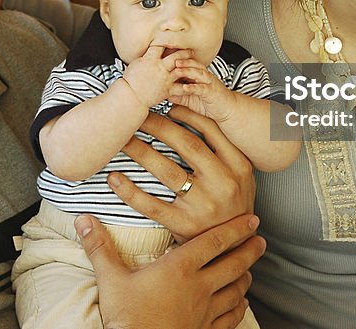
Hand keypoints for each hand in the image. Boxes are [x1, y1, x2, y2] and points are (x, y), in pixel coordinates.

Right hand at [77, 212, 263, 328]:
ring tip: (249, 270)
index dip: (235, 229)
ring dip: (245, 278)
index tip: (251, 220)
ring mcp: (205, 312)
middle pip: (233, 264)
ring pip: (236, 290)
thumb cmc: (125, 316)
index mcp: (180, 268)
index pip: (214, 242)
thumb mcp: (110, 279)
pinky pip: (231, 318)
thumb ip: (99, 247)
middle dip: (249, 250)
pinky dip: (239, 307)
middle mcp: (199, 287)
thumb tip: (84, 220)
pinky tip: (240, 304)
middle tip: (261, 240)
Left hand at [110, 106, 254, 241]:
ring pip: (166, 170)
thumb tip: (189, 115)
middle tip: (137, 115)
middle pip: (186, 144)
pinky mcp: (185, 226)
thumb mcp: (241, 175)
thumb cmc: (234, 205)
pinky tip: (113, 178)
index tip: (166, 105)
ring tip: (122, 140)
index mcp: (239, 165)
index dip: (186, 114)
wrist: (238, 249)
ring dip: (140, 151)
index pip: (210, 129)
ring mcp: (204, 205)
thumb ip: (223, 149)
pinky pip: (152, 205)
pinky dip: (129, 191)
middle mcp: (224, 183)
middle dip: (157, 125)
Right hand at [121, 45, 191, 108]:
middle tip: (189, 50)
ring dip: (189, 66)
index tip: (172, 42)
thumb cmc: (130, 81)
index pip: (161, 46)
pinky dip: (188, 86)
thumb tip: (150, 53)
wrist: (131, 96)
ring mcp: (165, 78)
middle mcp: (160, 67)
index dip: (167, 42)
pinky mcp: (168, 90)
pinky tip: (193, 84)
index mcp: (150, 59)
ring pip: (181, 69)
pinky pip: (181, 88)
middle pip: (176, 55)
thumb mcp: (136, 63)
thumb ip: (146, 57)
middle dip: (185, 52)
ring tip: (195, 65)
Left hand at [169, 60, 240, 124]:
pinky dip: (194, 87)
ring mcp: (209, 83)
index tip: (165, 61)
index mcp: (199, 76)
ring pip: (198, 73)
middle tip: (170, 59)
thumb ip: (179, 96)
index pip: (188, 64)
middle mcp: (205, 77)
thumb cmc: (211, 103)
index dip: (178, 61)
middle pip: (193, 64)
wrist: (228, 110)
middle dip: (182, 60)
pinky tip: (186, 87)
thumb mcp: (191, 99)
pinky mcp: (212, 92)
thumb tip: (166, 95)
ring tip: (178, 69)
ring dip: (188, 70)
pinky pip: (202, 88)